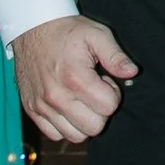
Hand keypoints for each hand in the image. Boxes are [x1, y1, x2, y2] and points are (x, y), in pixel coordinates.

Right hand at [11, 12, 137, 143]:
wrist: (32, 27)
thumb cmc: (67, 31)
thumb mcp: (97, 34)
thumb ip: (115, 56)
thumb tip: (132, 72)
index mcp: (75, 78)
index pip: (108, 107)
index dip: (112, 94)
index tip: (104, 80)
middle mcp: (56, 96)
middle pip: (94, 127)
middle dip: (100, 111)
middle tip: (94, 91)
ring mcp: (42, 106)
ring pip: (75, 136)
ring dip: (83, 121)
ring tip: (80, 98)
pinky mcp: (32, 110)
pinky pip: (55, 134)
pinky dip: (64, 125)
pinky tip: (67, 105)